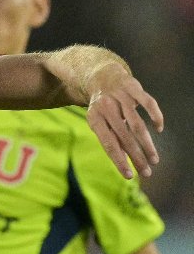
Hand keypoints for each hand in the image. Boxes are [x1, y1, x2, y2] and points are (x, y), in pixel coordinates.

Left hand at [85, 62, 163, 178]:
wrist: (102, 78)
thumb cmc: (102, 108)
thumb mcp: (99, 122)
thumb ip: (111, 139)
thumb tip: (123, 162)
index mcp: (95, 119)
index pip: (109, 144)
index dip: (119, 161)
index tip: (129, 176)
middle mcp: (107, 108)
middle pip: (125, 138)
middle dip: (137, 157)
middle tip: (147, 173)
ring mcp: (120, 98)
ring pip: (137, 124)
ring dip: (147, 144)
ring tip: (154, 159)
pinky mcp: (134, 88)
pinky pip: (148, 103)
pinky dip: (155, 116)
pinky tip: (158, 129)